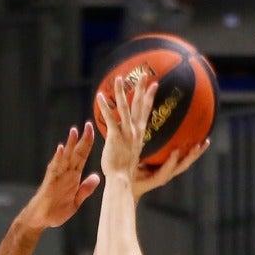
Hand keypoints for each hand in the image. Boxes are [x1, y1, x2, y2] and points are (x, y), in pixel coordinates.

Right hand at [24, 123, 100, 228]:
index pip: (82, 156)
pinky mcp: (49, 182)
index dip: (88, 144)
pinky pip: (54, 168)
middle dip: (82, 140)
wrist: (41, 220)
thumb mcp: (76, 202)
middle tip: (88, 125)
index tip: (94, 131)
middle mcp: (65, 173)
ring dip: (70, 144)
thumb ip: (85, 190)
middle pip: (75, 153)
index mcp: (73, 177)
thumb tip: (97, 177)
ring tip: (74, 131)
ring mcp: (57, 176)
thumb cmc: (56, 211)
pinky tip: (61, 149)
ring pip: (65, 157)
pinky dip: (58, 158)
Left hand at [95, 77, 210, 193]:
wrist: (122, 181)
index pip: (146, 112)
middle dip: (141, 89)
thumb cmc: (124, 172)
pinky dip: (105, 107)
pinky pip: (110, 119)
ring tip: (119, 78)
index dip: (149, 98)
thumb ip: (131, 143)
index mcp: (139, 135)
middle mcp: (135, 132)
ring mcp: (126, 134)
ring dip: (122, 92)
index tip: (153, 84)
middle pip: (139, 106)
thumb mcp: (131, 154)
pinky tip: (100, 96)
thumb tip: (131, 141)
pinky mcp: (115, 138)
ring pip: (124, 109)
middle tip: (144, 73)